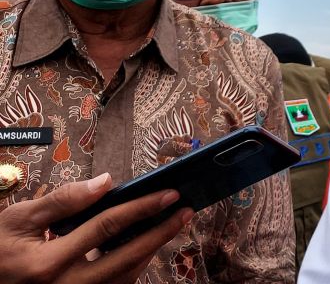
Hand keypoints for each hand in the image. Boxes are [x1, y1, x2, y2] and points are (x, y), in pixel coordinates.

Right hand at [0, 172, 192, 283]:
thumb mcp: (18, 220)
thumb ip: (62, 201)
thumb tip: (105, 182)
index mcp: (47, 263)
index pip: (106, 228)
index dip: (141, 208)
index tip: (169, 193)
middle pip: (126, 260)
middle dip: (160, 234)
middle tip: (185, 212)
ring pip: (123, 280)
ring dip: (149, 253)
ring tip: (169, 227)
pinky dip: (130, 268)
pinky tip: (141, 247)